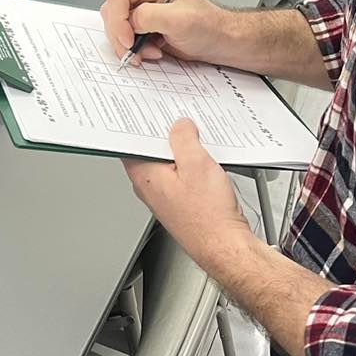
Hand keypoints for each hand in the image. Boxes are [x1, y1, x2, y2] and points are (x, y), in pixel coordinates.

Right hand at [100, 0, 230, 64]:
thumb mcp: (180, 20)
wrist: (216, 40)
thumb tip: (129, 21)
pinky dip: (133, 48)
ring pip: (114, 25)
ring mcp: (139, 5)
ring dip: (128, 44)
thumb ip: (150, 16)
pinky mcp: (139, 21)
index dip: (118, 20)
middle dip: (122, 36)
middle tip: (135, 51)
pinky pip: (122, 35)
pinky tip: (150, 50)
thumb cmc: (206, 25)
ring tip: (150, 51)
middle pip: (112, 11)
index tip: (128, 41)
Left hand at [123, 119, 256, 268]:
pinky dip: (191, 164)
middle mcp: (149, 187)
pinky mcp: (180, 201)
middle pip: (150, 149)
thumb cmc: (208, 217)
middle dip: (165, 133)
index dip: (139, 122)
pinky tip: (207, 162)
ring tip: (200, 142)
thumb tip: (180, 126)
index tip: (148, 109)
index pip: (131, 141)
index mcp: (144, 176)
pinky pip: (181, 174)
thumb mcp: (197, 164)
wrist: (225, 247)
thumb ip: (184, 139)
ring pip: (167, 162)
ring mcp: (164, 195)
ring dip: (182, 149)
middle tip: (181, 120)